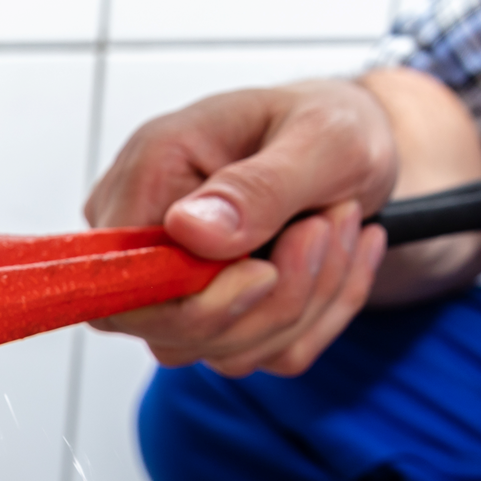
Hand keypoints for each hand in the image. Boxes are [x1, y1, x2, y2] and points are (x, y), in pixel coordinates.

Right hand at [85, 79, 396, 375]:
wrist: (360, 149)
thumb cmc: (332, 126)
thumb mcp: (323, 136)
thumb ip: (257, 186)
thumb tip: (187, 231)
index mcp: (148, 175)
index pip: (120, 282)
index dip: (191, 302)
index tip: (265, 270)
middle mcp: (144, 237)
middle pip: (170, 332)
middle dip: (272, 301)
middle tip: (329, 226)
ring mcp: (172, 284)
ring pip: (223, 351)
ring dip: (306, 303)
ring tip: (341, 225)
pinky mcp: (212, 315)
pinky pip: (261, 354)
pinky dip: (318, 317)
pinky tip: (339, 258)